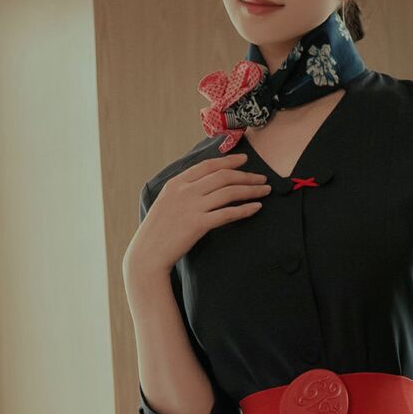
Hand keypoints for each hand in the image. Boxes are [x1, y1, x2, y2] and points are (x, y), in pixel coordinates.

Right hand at [125, 144, 270, 281]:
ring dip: (251, 190)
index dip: (228, 161)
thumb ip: (183, 191)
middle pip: (223, 176)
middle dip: (246, 175)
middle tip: (261, 178)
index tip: (244, 159)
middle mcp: (184, 191)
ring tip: (264, 191)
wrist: (148, 254)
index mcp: (176, 183)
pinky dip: (245, 209)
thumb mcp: (166, 203)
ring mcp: (191, 207)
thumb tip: (203, 185)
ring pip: (229, 192)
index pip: (207, 165)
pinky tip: (256, 208)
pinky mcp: (198, 224)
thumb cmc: (158, 231)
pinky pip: (228, 213)